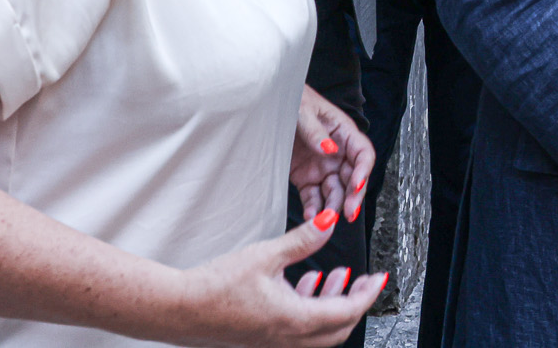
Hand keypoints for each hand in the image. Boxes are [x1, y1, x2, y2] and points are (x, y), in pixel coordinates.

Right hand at [171, 209, 385, 347]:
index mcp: (295, 320)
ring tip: (335, 276)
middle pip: (338, 328)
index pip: (347, 311)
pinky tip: (302, 283)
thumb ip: (302, 239)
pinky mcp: (261, 336)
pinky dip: (309, 307)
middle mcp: (288, 338)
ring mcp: (273, 340)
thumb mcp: (265, 254)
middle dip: (355, 302)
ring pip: (318, 331)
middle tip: (364, 281)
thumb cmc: (215, 287)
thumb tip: (329, 222)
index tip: (379, 279)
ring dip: (331, 303)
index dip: (367, 294)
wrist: (179, 309)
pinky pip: (298, 328)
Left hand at [290, 86, 373, 223]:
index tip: (357, 185)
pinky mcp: (306, 178)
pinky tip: (311, 217)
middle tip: (348, 213)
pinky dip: (314, 209)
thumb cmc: (292, 100)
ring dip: (333, 207)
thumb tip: (329, 149)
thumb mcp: (302, 110)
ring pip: (335, 192)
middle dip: (352, 197)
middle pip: (352, 178)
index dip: (363, 171)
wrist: (268, 105)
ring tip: (325, 219)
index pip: (363, 154)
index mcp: (343, 133)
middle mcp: (337, 153)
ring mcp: (322, 167)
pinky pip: (313, 197)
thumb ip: (315, 131)